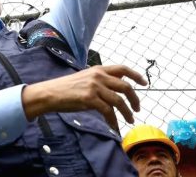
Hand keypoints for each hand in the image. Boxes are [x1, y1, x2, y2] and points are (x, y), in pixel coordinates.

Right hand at [22, 65, 147, 130]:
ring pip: (119, 101)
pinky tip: (114, 126)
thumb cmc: (65, 88)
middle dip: (135, 99)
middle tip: (137, 109)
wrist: (50, 93)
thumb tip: (116, 89)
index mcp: (98, 69)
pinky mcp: (89, 99)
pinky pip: (108, 112)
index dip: (136, 75)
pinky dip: (114, 121)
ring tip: (130, 120)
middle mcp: (98, 76)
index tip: (145, 83)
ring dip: (127, 112)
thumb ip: (100, 81)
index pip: (122, 69)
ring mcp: (94, 87)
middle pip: (125, 86)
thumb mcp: (85, 79)